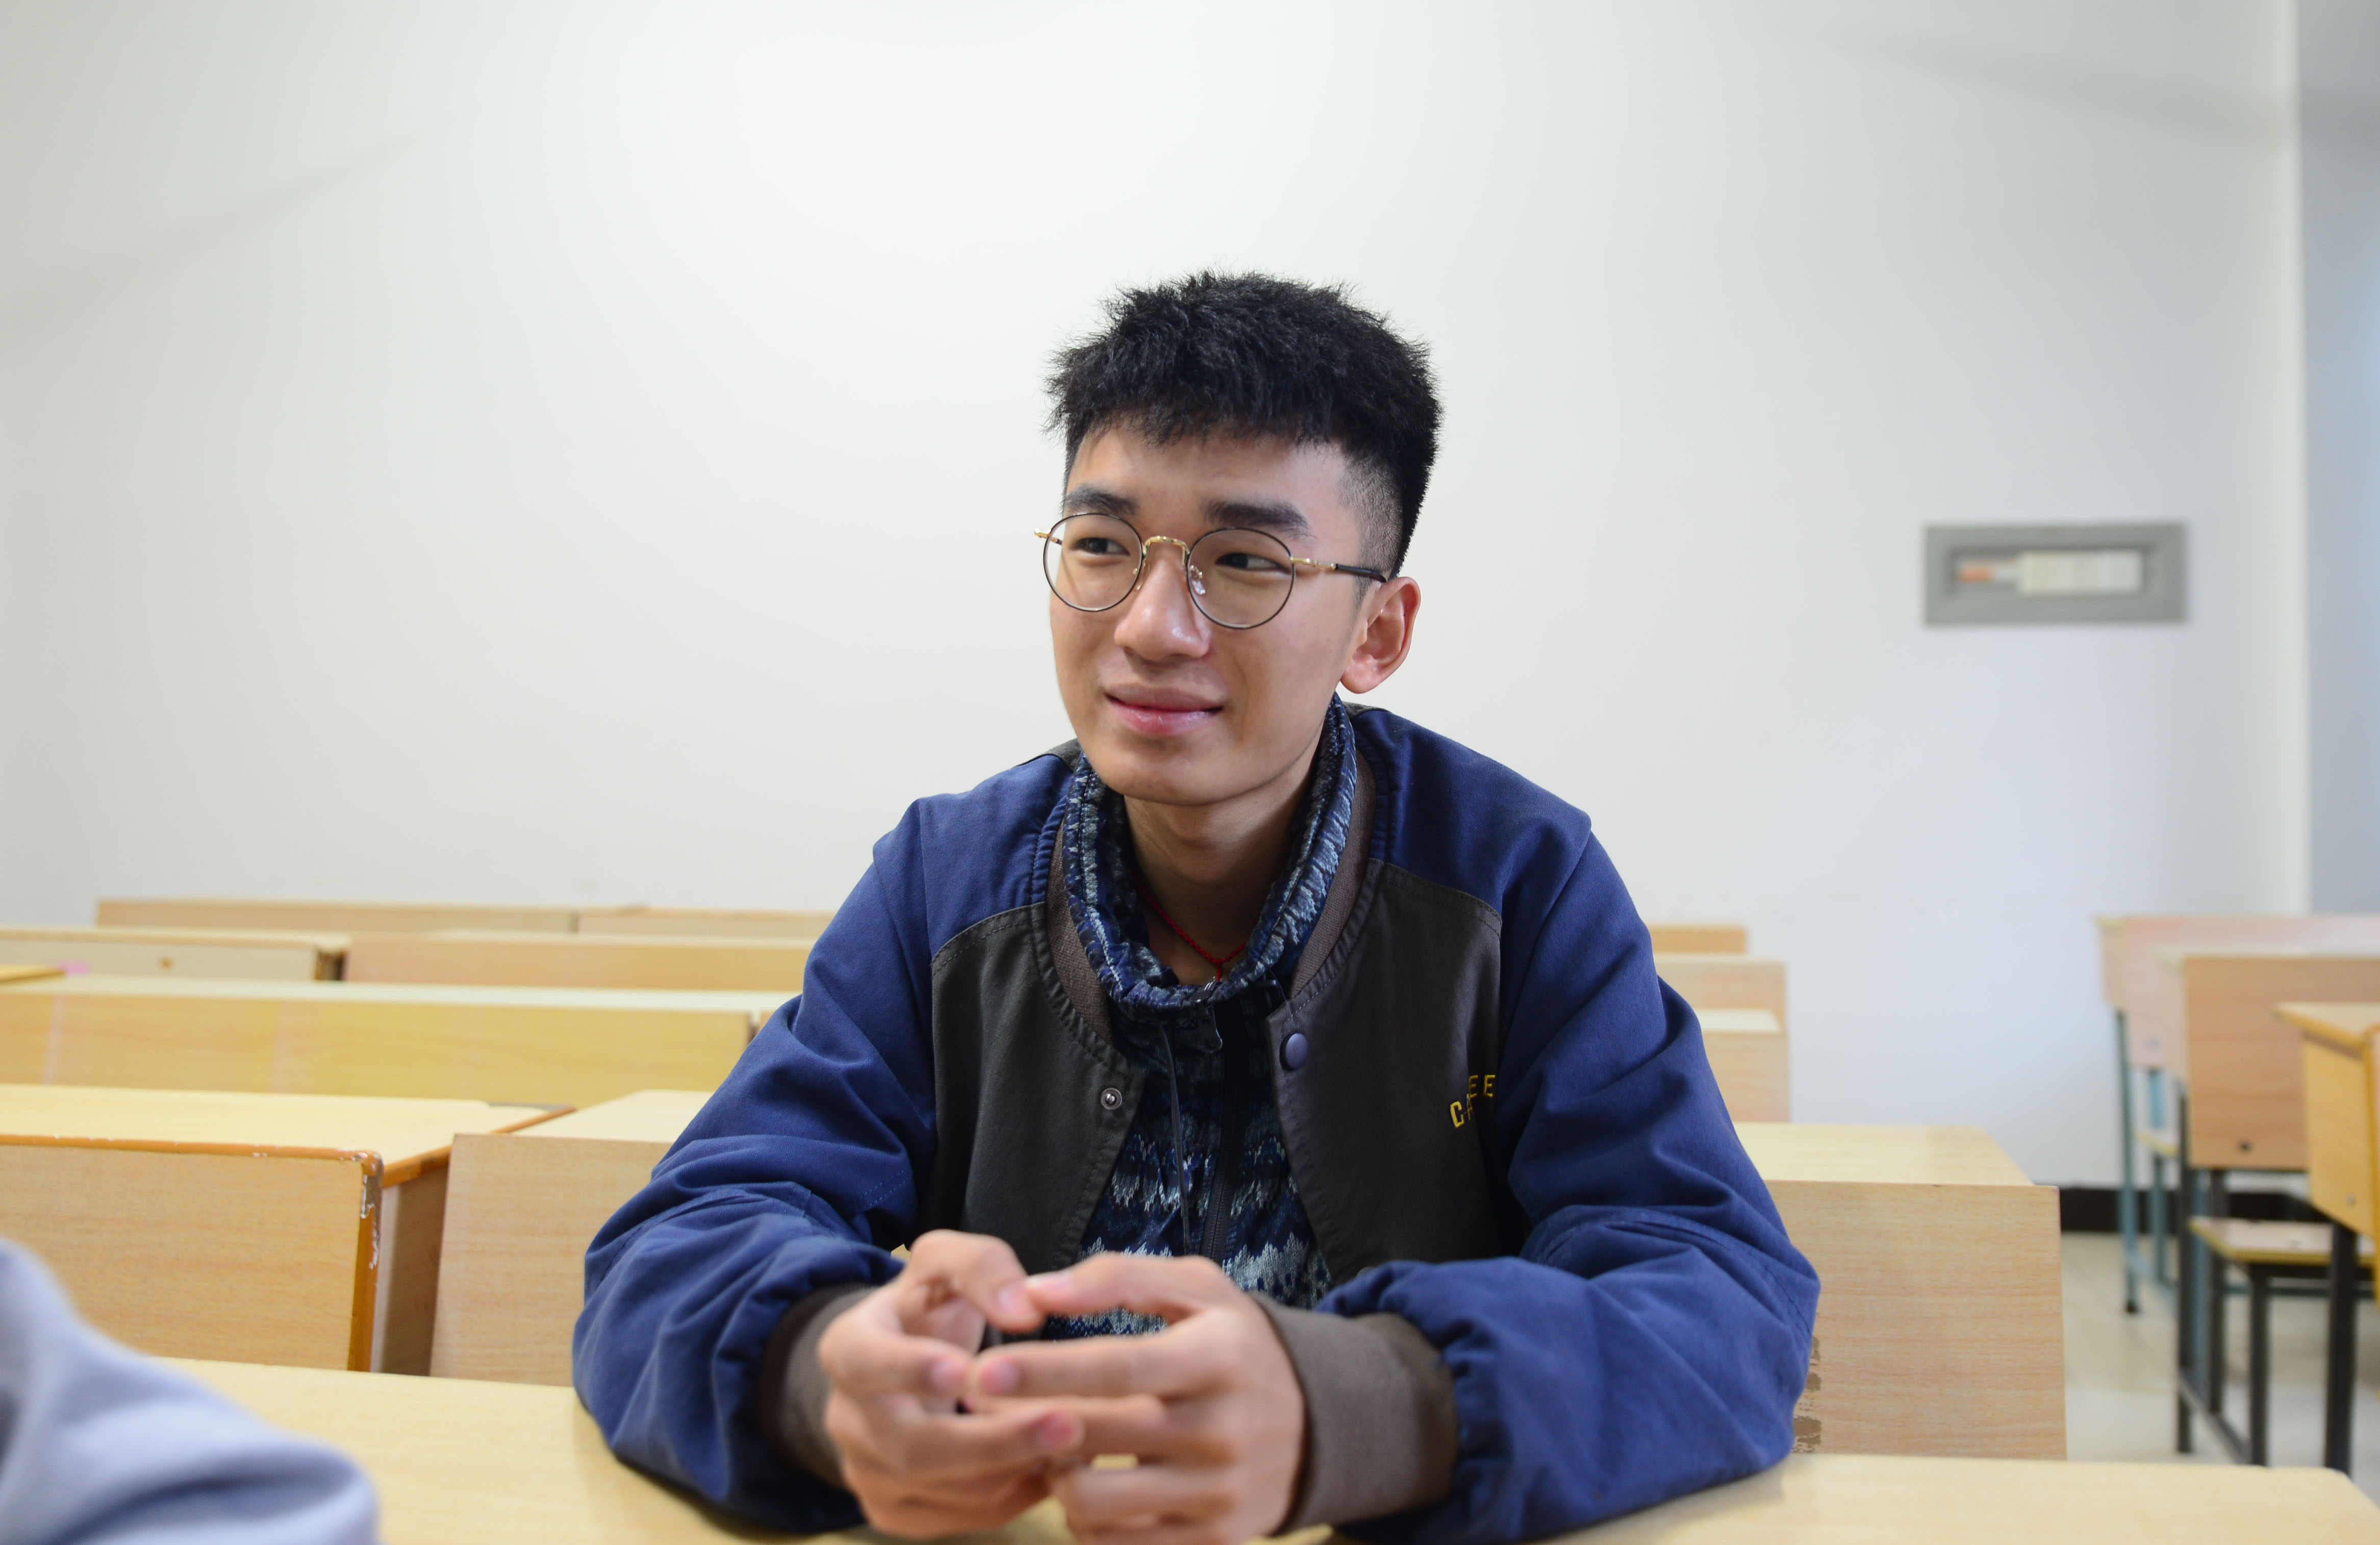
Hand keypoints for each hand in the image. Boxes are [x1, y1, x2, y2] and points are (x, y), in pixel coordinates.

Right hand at [816, 1230, 1082, 1535]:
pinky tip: (1055, 1467)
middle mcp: (847, 1421)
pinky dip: (1013, 1495)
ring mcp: (868, 1474)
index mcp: (849, 1348)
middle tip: (1068, 1423)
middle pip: (915, 1446)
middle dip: (995, 1440)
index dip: (912, 1370)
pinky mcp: (895, 1512)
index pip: (867, 1363)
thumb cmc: (928, 1307)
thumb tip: (1027, 1310)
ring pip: (945, 1488)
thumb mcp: (946, 1263)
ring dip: (1015, 1469)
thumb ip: (982, 1268)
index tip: (969, 1371)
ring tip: (1079, 1441)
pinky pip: (961, 1516)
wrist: (899, 1364)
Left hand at [968, 1255, 1305, 1544]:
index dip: (1043, 1370)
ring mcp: (1219, 1494)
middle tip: (979, 1406)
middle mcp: (1221, 1430)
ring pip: (1096, 1503)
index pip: (1115, 1367)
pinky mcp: (1216, 1541)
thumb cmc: (1236, 1344)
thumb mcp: (1197, 1290)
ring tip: (1055, 1446)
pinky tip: (1089, 1484)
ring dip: (1056, 1475)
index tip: (983, 1370)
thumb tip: (1036, 1292)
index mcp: (1217, 1358)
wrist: (1322, 1421)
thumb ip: (1116, 1279)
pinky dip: (1087, 1522)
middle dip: (1022, 1423)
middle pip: (1095, 1436)